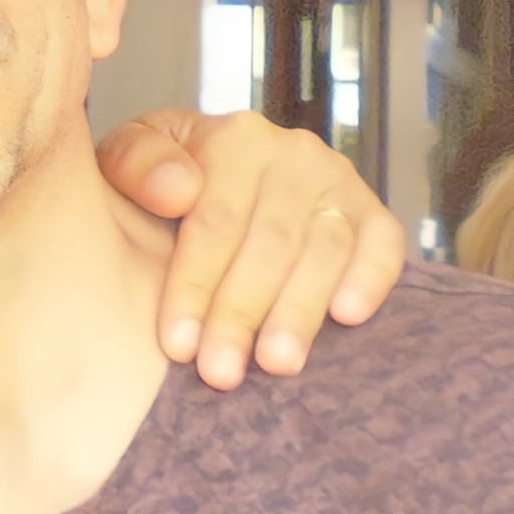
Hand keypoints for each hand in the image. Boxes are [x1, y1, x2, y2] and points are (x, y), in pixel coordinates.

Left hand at [99, 109, 409, 387]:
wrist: (217, 169)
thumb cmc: (167, 181)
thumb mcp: (130, 160)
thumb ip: (136, 164)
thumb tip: (178, 191)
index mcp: (232, 140)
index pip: (215, 222)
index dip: (195, 286)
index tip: (178, 345)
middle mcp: (292, 156)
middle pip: (269, 244)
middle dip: (241, 314)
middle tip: (221, 372)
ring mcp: (337, 182)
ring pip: (324, 249)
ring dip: (300, 311)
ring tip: (277, 364)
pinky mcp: (371, 212)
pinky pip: (384, 244)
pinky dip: (371, 279)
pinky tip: (347, 317)